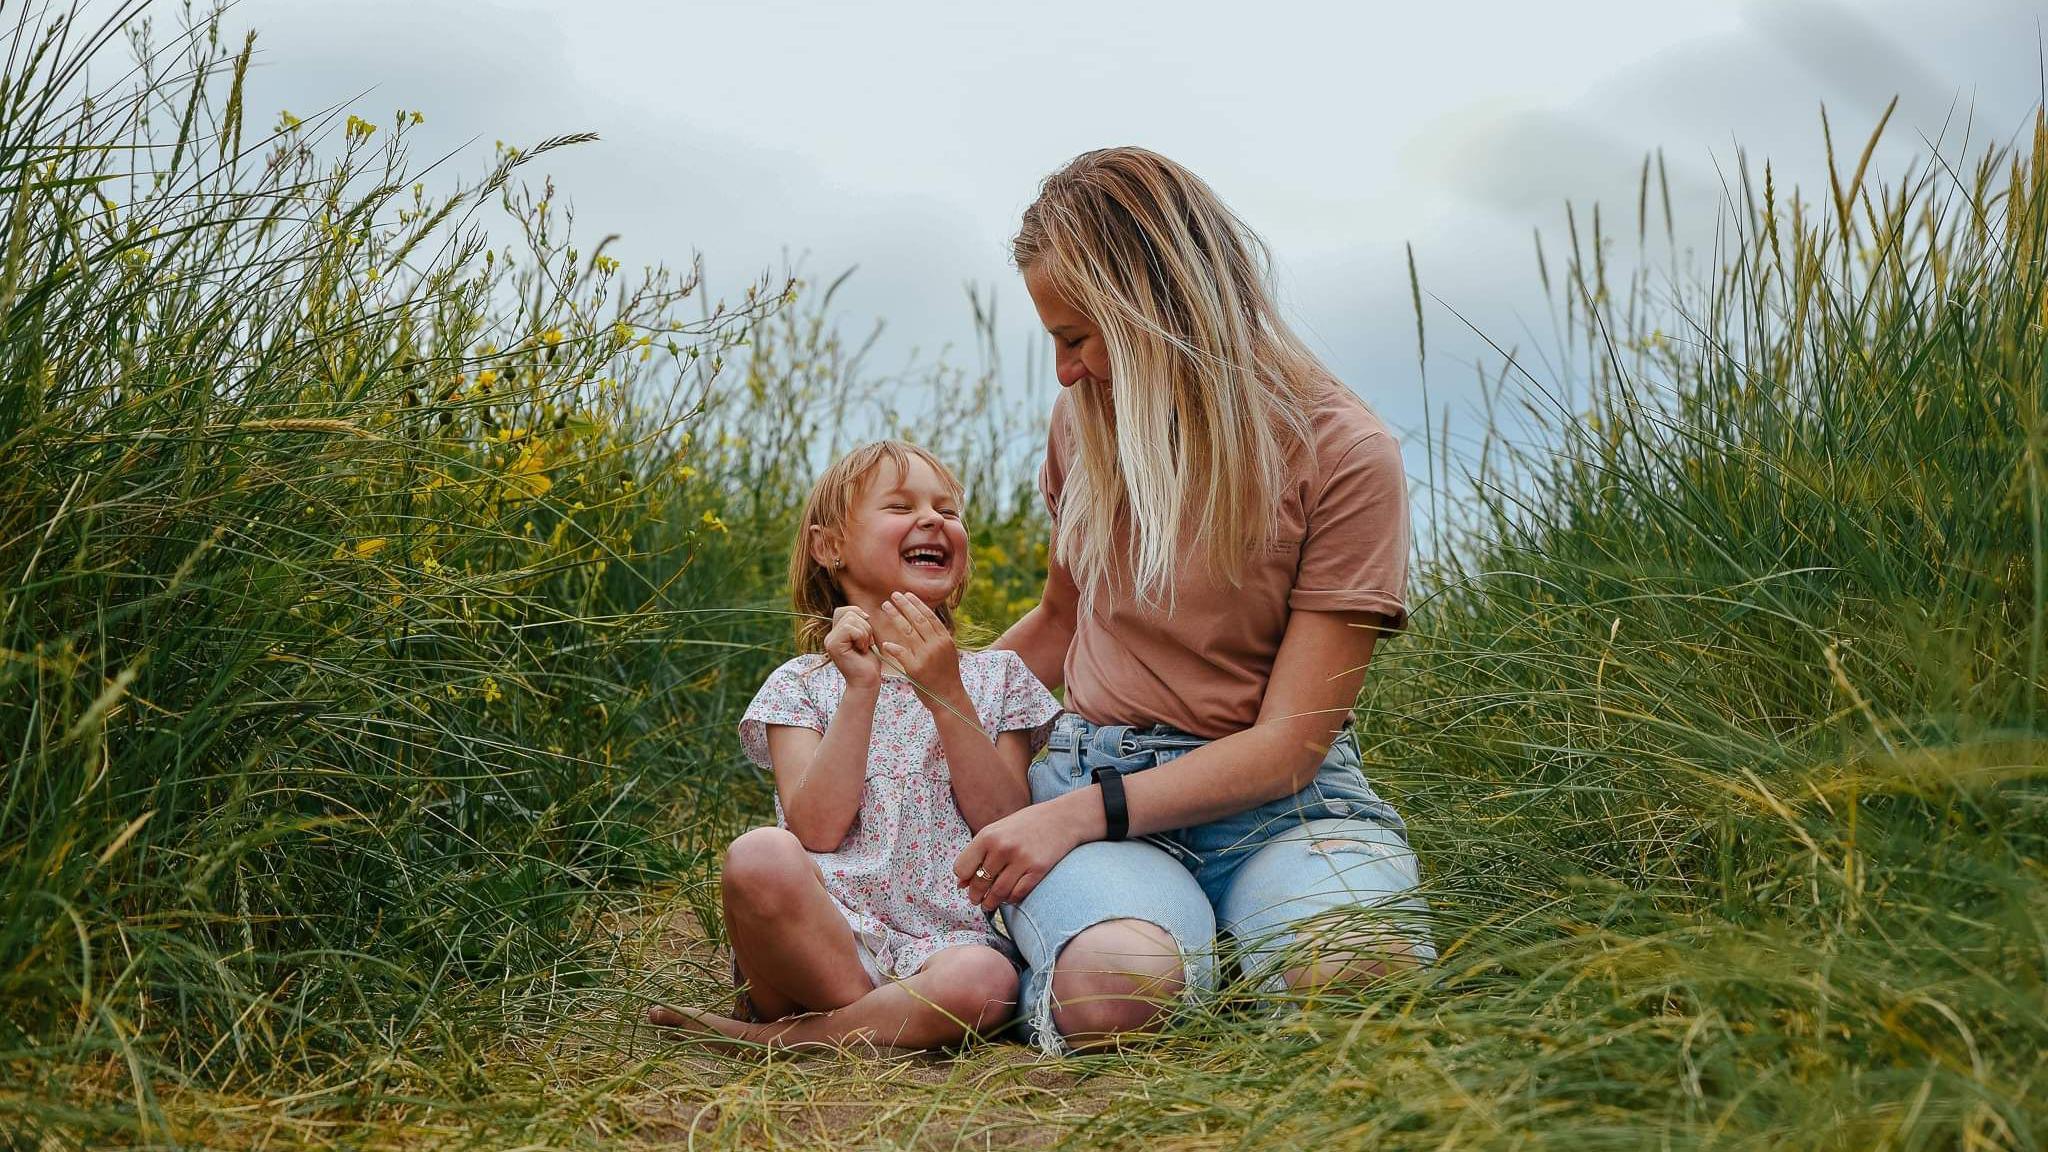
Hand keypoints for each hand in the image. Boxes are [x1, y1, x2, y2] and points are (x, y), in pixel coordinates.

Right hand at [822, 605, 881, 687]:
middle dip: (865, 626)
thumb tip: (863, 613)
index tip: (866, 633)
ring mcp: (830, 641)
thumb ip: (860, 624)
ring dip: (864, 633)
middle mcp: (830, 637)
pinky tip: (862, 650)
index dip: (859, 616)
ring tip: (864, 648)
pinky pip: (850, 628)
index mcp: (836, 634)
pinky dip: (861, 637)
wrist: (866, 682)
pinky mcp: (833, 646)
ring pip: (850, 620)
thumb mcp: (865, 638)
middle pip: (849, 613)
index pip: (844, 611)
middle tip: (866, 644)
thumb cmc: (868, 663)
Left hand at [879, 591, 961, 703]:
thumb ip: (937, 637)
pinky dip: (893, 647)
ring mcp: (926, 656)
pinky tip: (885, 642)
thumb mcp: (947, 652)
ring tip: (885, 607)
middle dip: (904, 605)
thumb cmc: (945, 675)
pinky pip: (901, 653)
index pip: (929, 616)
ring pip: (908, 631)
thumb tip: (925, 620)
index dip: (917, 604)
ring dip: (895, 617)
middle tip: (893, 595)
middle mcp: (937, 645)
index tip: (906, 594)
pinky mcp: (916, 669)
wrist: (949, 697)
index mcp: (945, 639)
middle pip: (918, 620)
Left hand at [954, 799, 1084, 910]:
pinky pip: (1017, 894)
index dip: (963, 879)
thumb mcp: (998, 831)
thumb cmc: (1026, 824)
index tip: (967, 882)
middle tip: (976, 900)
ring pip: (997, 893)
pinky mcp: (1038, 870)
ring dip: (990, 903)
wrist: (1062, 818)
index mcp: (988, 835)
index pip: (962, 868)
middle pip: (979, 884)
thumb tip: (960, 885)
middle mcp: (1002, 848)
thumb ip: (978, 854)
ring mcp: (1021, 859)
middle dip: (975, 896)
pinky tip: (1009, 897)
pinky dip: (1010, 899)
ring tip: (989, 903)